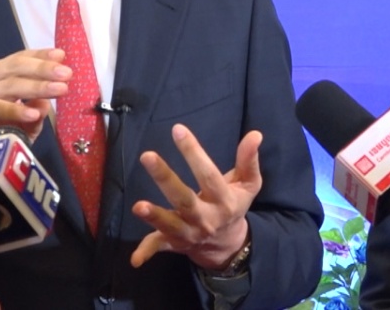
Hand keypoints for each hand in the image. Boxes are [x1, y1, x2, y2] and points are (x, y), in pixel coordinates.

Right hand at [0, 48, 69, 173]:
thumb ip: (37, 108)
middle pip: (16, 67)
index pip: (20, 58)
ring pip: (9, 85)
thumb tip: (46, 102)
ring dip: (37, 87)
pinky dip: (16, 110)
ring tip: (60, 90)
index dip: (40, 55)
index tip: (61, 55)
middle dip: (43, 69)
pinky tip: (33, 113)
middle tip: (66, 73)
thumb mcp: (26, 120)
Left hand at [130, 124, 262, 270]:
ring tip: (137, 206)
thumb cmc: (234, 205)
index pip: (209, 175)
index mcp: (224, 201)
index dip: (194, 152)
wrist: (227, 245)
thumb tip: (255, 134)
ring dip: (154, 217)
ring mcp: (189, 233)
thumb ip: (249, 160)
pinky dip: (146, 252)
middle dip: (165, 179)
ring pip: (170, 225)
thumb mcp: (248, 184)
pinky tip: (134, 259)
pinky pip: (159, 247)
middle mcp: (206, 218)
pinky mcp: (174, 243)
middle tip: (147, 156)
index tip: (178, 130)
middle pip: (184, 199)